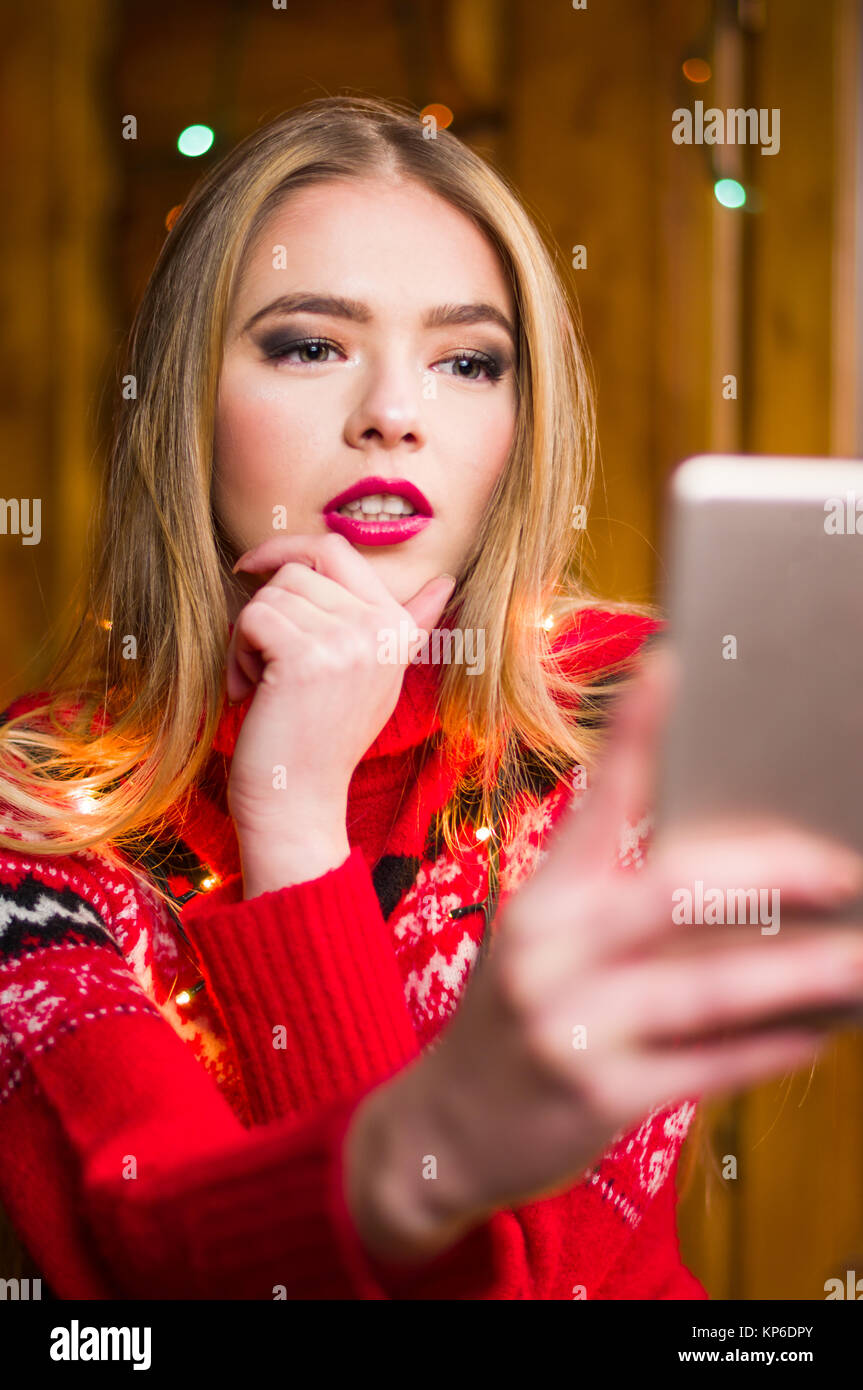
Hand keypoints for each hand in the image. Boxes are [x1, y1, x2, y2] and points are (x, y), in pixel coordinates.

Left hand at [224, 533, 455, 865]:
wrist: (299, 801)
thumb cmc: (322, 738)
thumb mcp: (375, 675)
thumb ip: (406, 625)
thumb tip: (446, 582)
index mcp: (396, 626)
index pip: (336, 548)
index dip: (287, 548)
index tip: (253, 567)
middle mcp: (381, 627)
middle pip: (296, 570)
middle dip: (267, 610)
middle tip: (265, 661)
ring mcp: (348, 640)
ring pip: (270, 594)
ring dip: (249, 638)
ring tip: (263, 685)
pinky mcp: (307, 655)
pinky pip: (252, 617)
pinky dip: (238, 655)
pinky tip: (251, 693)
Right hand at [393, 642, 862, 1230]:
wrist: (445, 1128)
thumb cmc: (516, 1018)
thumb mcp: (544, 946)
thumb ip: (620, 906)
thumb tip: (742, 880)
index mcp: (542, 898)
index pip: (596, 800)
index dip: (636, 732)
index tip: (672, 667)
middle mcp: (549, 949)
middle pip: (673, 889)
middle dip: (774, 874)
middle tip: (843, 867)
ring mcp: (571, 1022)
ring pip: (706, 985)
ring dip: (801, 971)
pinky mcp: (598, 1093)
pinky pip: (708, 1063)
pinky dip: (772, 1045)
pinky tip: (823, 1030)